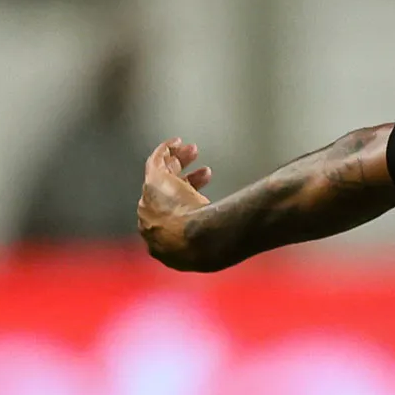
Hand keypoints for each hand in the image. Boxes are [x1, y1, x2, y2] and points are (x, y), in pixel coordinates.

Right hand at [137, 138, 212, 266]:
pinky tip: (177, 141)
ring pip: (162, 175)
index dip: (190, 203)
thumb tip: (244, 240)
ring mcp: (150, 200)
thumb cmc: (206, 248)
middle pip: (167, 194)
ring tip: (194, 150)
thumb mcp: (213, 252)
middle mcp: (152, 220)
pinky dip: (165, 150)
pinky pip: (155, 162)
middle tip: (205, 172)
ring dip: (177, 161)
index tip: (205, 196)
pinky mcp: (152, 182)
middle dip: (185, 180)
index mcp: (163, 239)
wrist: (193, 241)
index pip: (174, 217)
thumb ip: (221, 246)